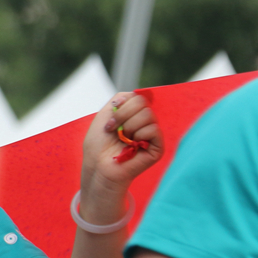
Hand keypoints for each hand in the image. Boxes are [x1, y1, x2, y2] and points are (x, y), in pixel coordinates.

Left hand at [81, 91, 163, 207]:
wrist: (98, 165)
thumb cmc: (98, 144)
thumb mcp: (105, 114)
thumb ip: (121, 99)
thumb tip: (139, 93)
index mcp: (133, 115)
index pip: (137, 96)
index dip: (124, 103)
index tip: (112, 112)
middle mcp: (144, 123)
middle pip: (142, 102)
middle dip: (122, 114)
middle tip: (114, 129)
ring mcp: (152, 135)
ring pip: (147, 115)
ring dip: (129, 126)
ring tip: (123, 139)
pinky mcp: (158, 147)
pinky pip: (153, 129)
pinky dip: (139, 135)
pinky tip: (132, 145)